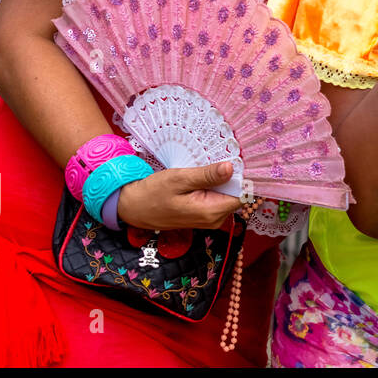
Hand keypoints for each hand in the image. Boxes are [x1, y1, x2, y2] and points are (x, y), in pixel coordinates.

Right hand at [117, 161, 241, 230]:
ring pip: (227, 195)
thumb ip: (206, 176)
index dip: (243, 177)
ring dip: (222, 180)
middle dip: (232, 177)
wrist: (134, 207)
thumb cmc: (153, 193)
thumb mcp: (179, 179)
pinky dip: (214, 186)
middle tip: (222, 157)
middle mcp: (214, 219)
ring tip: (209, 165)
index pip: (243, 195)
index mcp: (211, 212)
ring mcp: (210, 218)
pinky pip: (217, 197)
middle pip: (237, 194)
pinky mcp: (204, 214)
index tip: (239, 160)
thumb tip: (231, 168)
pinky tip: (203, 176)